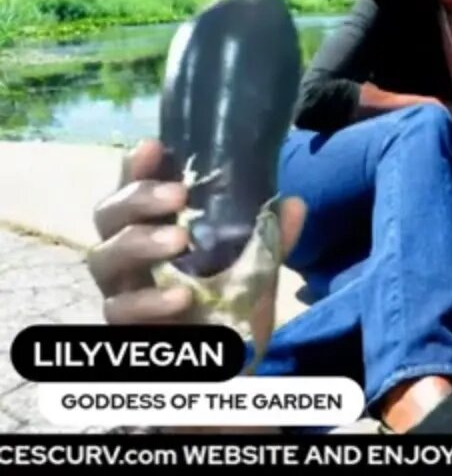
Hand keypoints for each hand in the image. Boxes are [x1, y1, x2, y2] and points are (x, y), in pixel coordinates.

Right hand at [88, 139, 305, 336]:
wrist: (227, 358)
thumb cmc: (230, 302)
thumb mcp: (257, 267)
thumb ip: (270, 237)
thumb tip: (294, 203)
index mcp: (155, 226)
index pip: (135, 186)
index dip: (137, 165)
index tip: (154, 146)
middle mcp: (128, 252)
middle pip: (107, 214)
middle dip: (138, 198)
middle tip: (178, 195)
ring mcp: (121, 287)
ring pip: (104, 257)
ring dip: (139, 242)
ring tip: (179, 240)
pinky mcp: (123, 325)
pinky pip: (120, 310)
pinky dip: (149, 301)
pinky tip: (180, 297)